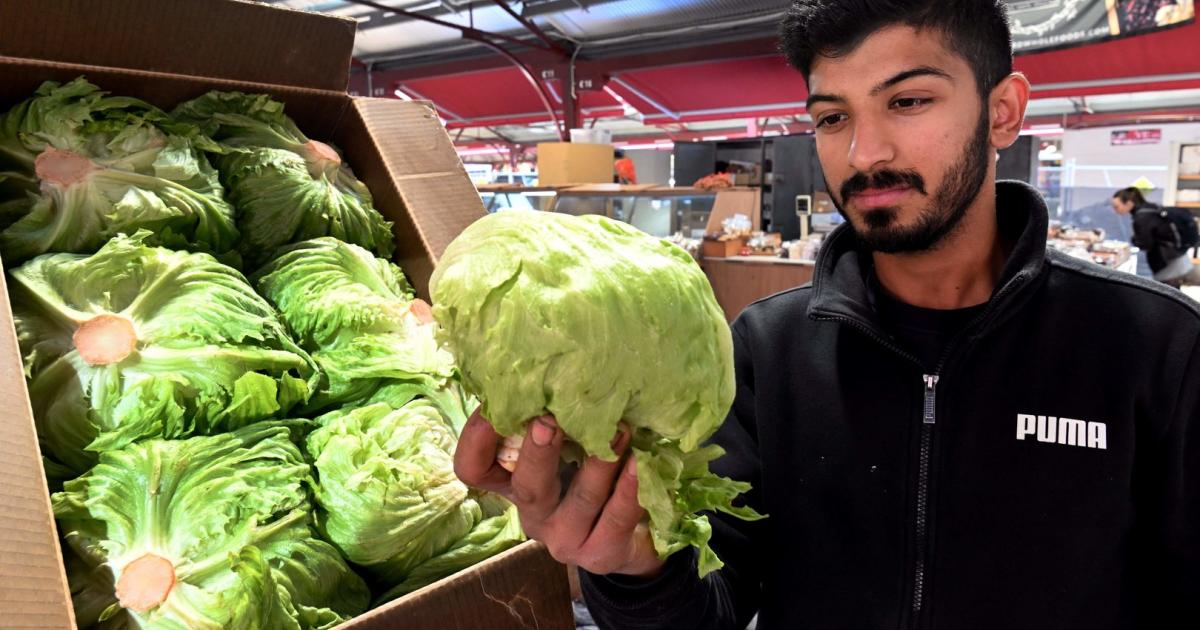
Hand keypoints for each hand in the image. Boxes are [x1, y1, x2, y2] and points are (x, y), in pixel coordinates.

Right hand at [453, 407, 664, 576]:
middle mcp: (534, 514)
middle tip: (550, 419)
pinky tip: (640, 463)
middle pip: (526, 485)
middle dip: (539, 451)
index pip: (474, 469)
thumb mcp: (566, 453)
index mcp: (514, 485)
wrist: (631, 542)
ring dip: (600, 462)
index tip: (495, 402)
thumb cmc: (591, 482)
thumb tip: (555, 364)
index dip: (477, 437)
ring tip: (618, 430)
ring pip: (580, 500)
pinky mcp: (602, 553)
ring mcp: (566, 537)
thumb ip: (555, 423)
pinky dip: (630, 488)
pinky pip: (617, 517)